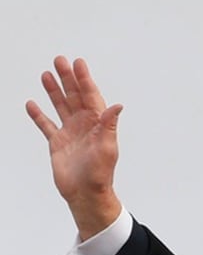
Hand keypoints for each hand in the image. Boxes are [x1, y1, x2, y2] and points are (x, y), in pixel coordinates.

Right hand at [27, 56, 123, 239]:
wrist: (86, 193)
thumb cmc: (100, 173)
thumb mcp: (108, 147)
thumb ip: (109, 124)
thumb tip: (118, 105)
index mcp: (98, 123)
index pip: (90, 96)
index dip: (84, 79)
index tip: (78, 63)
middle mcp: (84, 125)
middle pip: (74, 96)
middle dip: (67, 78)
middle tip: (59, 60)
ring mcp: (70, 133)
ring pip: (60, 106)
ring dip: (54, 91)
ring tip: (46, 74)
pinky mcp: (57, 143)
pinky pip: (46, 125)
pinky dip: (39, 115)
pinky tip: (32, 104)